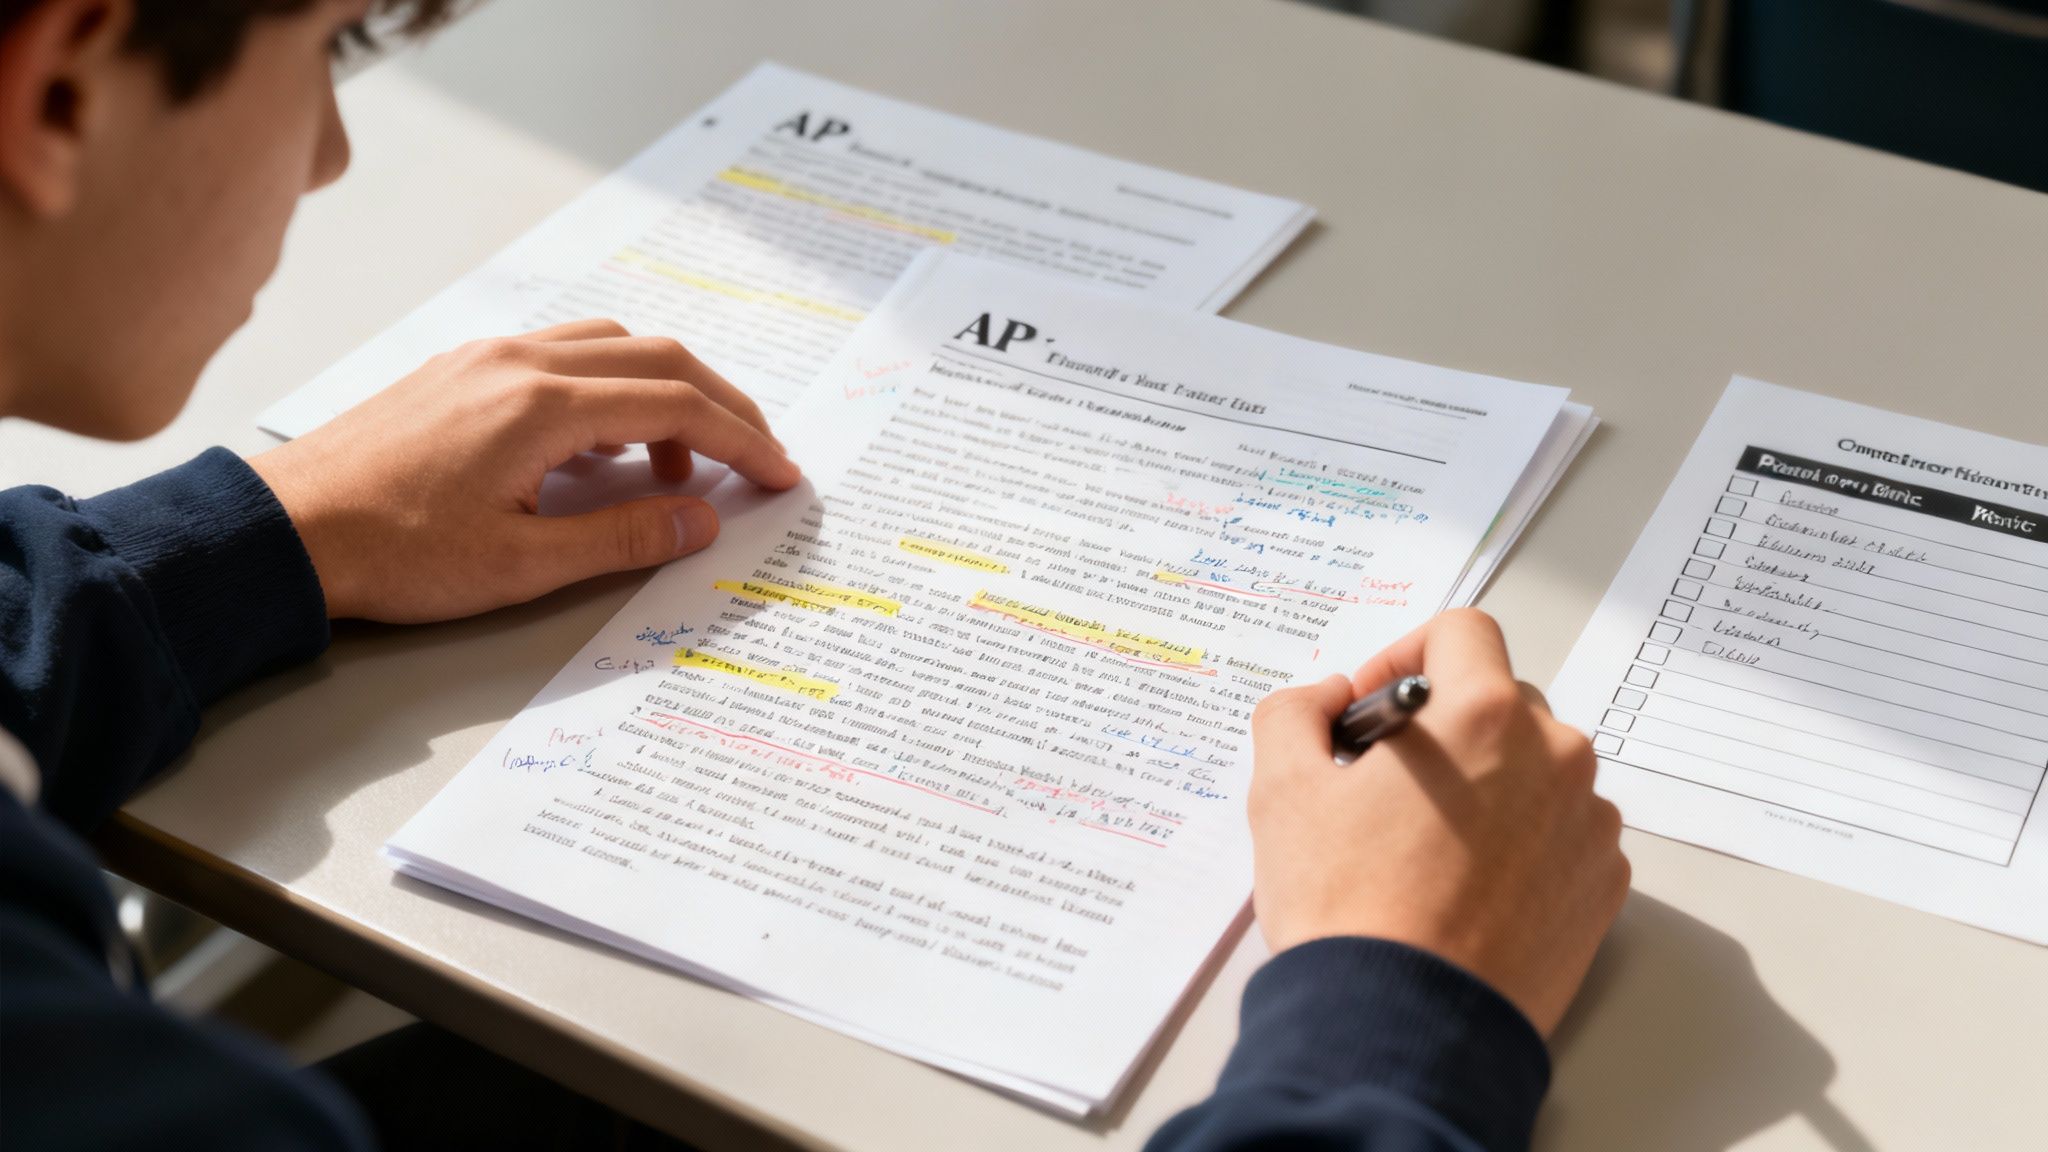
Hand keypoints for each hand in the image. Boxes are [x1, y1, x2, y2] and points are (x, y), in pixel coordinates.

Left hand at [250, 319, 800, 622]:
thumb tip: (703, 521)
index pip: (677, 406)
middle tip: (760, 456)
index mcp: (544, 404)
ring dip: (664, 392)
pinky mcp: (460, 370)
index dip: (742, 440)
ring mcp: (487, 357)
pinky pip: (563, 354)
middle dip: (722, 406)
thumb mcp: (523, 563)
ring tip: (679, 466)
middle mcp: (520, 360)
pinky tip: (605, 445)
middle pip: (657, 358)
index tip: (782, 474)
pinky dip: (611, 387)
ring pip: (611, 345)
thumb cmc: (392, 552)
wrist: (283, 531)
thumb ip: (625, 536)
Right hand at [1247, 608, 1628, 1035]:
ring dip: (1487, 783)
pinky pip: (1562, 833)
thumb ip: (1295, 712)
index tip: (1375, 704)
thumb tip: (1328, 697)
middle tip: (1387, 782)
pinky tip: (1465, 887)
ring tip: (1426, 846)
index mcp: (1483, 716)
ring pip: (1536, 769)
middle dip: (1445, 726)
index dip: (1405, 653)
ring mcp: (1589, 824)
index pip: (1462, 631)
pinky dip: (1521, 842)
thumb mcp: (1281, 789)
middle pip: (1501, 701)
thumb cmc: (1347, 907)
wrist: (1400, 1026)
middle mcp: (1556, 757)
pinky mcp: (1603, 886)